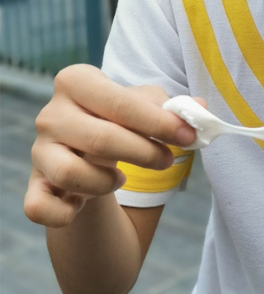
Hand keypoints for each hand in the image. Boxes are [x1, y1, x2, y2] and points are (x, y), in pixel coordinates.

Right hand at [24, 64, 196, 227]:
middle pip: (101, 138)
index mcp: (77, 81)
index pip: (120, 103)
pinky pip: (40, 208)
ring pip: (73, 174)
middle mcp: (51, 113)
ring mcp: (39, 150)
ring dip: (107, 183)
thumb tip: (201, 110)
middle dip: (145, 153)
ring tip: (121, 177)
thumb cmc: (121, 121)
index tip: (187, 136)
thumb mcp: (147, 107)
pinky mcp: (33, 185)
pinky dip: (67, 212)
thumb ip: (174, 108)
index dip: (159, 123)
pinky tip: (84, 204)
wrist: (88, 151)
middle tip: (167, 160)